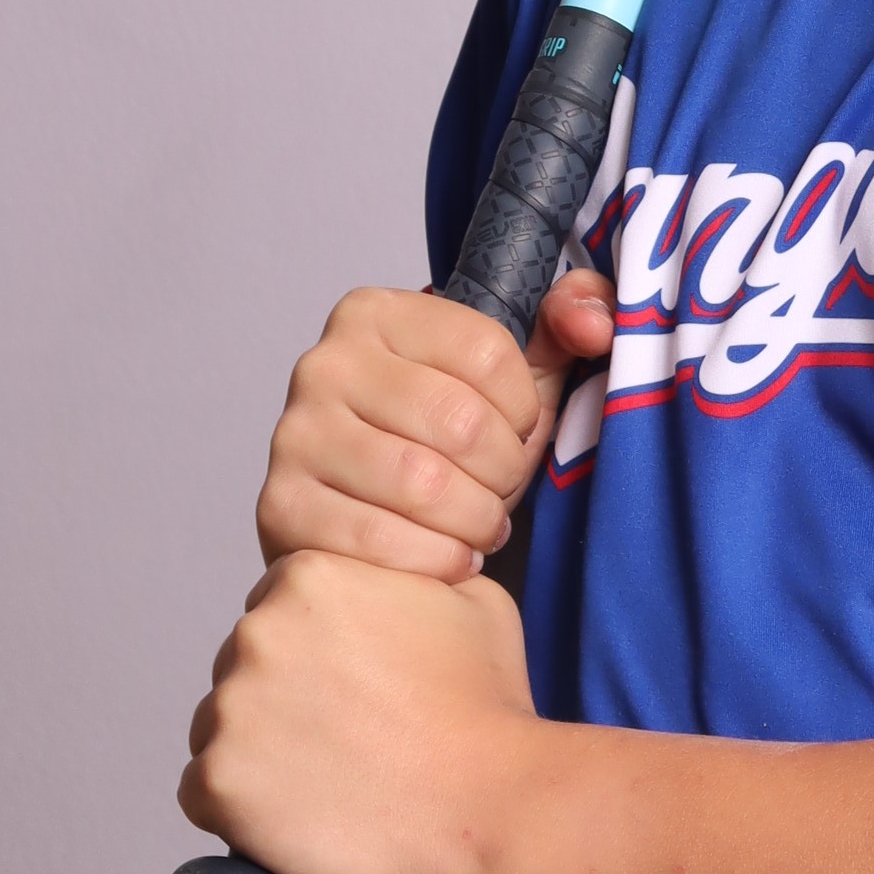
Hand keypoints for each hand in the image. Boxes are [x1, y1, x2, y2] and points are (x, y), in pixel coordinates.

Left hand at [180, 550, 538, 873]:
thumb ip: (409, 577)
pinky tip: (298, 818)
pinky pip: (203, 792)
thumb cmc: (490, 710)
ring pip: (219, 730)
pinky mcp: (218, 782)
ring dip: (259, 755)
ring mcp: (230, 708)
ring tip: (329, 786)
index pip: (278, 614)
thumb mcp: (473, 598)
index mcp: (306, 577)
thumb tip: (393, 585)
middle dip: (284, 703)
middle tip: (347, 744)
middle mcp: (255, 632)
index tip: (351, 694)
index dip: (314, 659)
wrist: (494, 806)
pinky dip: (240, 809)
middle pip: (244, 670)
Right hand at [257, 268, 613, 579]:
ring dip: (475, 520)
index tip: (516, 431)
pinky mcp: (282, 506)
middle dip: (504, 473)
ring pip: (423, 484)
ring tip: (479, 526)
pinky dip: (435, 560)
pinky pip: (379, 539)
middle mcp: (324, 364)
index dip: (524, 408)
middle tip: (501, 491)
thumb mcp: (514, 375)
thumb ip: (568, 318)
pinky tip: (449, 557)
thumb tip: (591, 323)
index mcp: (376, 314)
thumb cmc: (448, 446)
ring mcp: (295, 435)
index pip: (489, 352)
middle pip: (459, 421)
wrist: (374, 522)